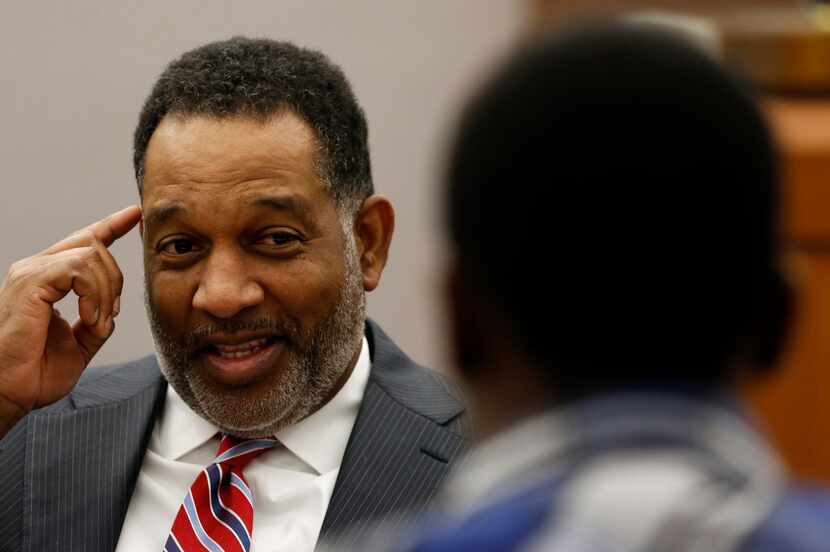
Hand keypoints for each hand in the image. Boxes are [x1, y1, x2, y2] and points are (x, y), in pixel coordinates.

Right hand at [0, 205, 141, 435]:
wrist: (7, 393)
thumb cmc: (33, 374)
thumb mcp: (78, 345)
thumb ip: (96, 323)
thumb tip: (111, 314)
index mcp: (47, 280)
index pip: (83, 241)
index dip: (111, 225)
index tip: (134, 214)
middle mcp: (37, 270)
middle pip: (94, 245)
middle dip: (115, 279)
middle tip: (109, 316)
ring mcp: (31, 273)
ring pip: (91, 255)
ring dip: (106, 292)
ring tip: (96, 322)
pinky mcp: (30, 281)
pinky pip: (79, 269)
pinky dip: (95, 294)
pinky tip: (88, 317)